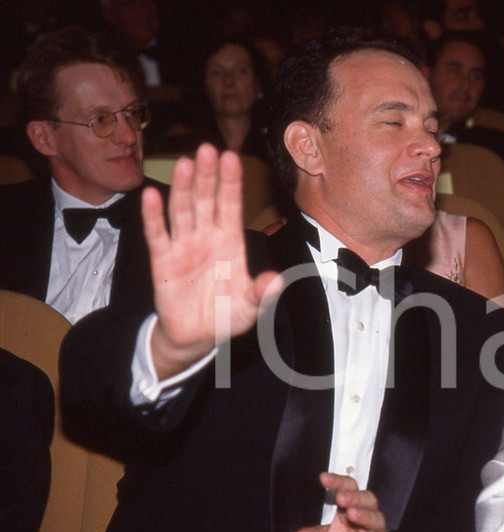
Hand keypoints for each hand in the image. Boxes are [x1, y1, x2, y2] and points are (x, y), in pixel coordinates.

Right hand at [143, 144, 281, 378]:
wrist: (198, 336)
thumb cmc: (228, 315)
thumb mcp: (250, 306)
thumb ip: (262, 293)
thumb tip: (276, 281)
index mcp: (231, 243)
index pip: (232, 206)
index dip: (231, 183)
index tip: (232, 157)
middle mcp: (207, 238)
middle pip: (207, 201)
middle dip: (207, 175)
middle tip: (207, 148)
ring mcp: (184, 247)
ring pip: (183, 211)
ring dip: (183, 188)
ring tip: (185, 164)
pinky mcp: (163, 261)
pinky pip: (158, 235)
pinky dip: (153, 216)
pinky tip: (151, 196)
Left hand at [291, 473, 394, 531]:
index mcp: (350, 509)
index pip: (348, 488)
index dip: (338, 482)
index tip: (323, 478)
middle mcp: (366, 517)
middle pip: (366, 499)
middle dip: (354, 497)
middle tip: (341, 497)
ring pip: (376, 519)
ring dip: (364, 515)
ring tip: (352, 514)